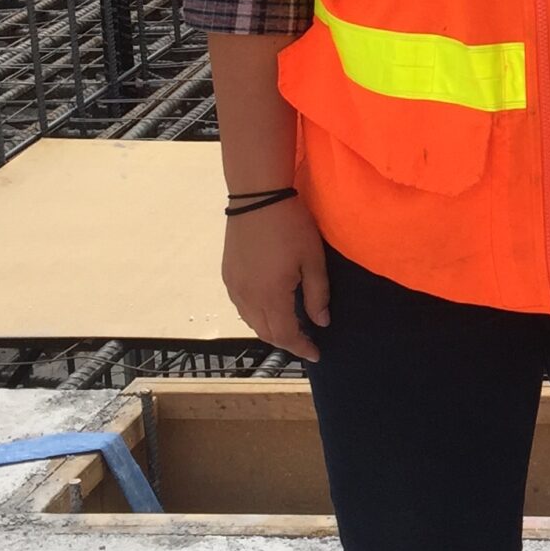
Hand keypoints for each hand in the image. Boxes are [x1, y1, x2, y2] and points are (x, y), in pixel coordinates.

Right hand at [222, 196, 330, 361]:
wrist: (257, 197)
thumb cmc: (291, 226)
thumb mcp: (313, 259)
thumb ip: (318, 294)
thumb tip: (322, 322)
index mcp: (271, 296)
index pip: (286, 335)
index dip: (301, 347)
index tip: (316, 353)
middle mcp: (248, 297)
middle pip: (266, 333)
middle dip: (287, 342)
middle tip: (305, 342)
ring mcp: (234, 287)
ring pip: (251, 322)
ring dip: (270, 330)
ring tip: (289, 327)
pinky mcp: (228, 275)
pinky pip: (241, 307)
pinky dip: (256, 316)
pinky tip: (268, 308)